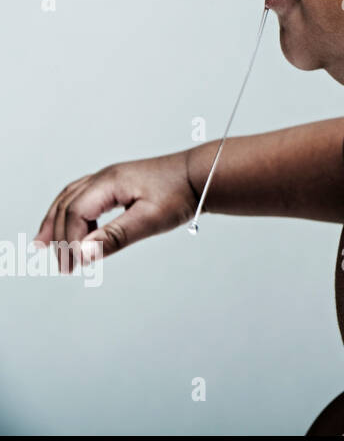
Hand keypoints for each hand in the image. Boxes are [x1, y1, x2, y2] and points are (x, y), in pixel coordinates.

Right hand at [34, 150, 197, 272]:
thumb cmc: (182, 193)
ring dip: (56, 222)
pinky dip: (72, 213)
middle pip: (67, 206)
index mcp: (109, 182)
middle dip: (58, 236)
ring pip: (71, 199)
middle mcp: (105, 177)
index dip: (70, 241)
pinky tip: (74, 228)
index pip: (75, 214)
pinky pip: (84, 197)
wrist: (202, 174)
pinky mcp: (119, 183)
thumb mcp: (150, 220)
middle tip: (61, 265)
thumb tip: (82, 254)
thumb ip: (115, 237)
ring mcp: (111, 178)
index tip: (74, 265)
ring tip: (43, 244)